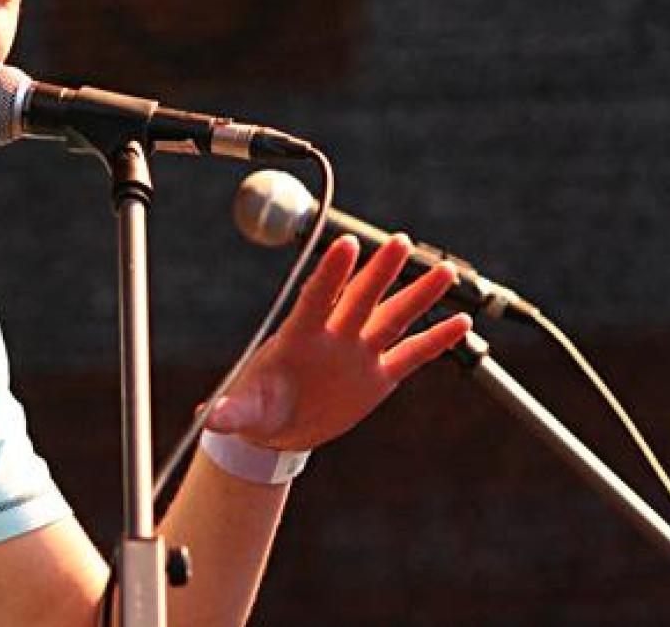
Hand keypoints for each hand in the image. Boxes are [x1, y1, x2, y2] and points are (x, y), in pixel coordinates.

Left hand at [204, 234, 471, 449]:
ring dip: (418, 296)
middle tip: (401, 241)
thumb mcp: (243, 411)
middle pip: (360, 297)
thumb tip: (208, 417)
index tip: (346, 245)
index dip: (331, 273)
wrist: (278, 428)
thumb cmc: (256, 409)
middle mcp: (333, 337)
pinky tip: (460, 323)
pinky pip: (411, 355)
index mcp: (298, 337)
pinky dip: (435, 341)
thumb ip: (230, 411)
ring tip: (445, 271)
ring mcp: (358, 354)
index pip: (317, 297)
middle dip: (380, 271)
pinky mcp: (377, 377)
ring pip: (393, 318)